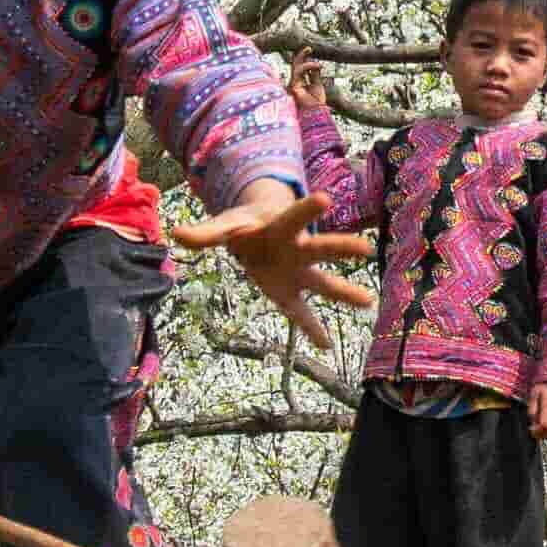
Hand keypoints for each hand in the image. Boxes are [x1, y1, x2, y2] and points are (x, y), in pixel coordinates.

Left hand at [176, 185, 361, 327]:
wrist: (254, 233)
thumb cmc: (243, 225)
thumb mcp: (224, 225)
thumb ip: (205, 233)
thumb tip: (178, 235)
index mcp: (281, 227)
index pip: (295, 217)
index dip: (307, 209)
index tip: (326, 199)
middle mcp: (297, 249)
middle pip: (320, 248)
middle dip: (340, 248)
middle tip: (365, 247)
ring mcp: (296, 273)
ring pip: (322, 283)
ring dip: (343, 293)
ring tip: (368, 301)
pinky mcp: (288, 294)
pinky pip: (301, 314)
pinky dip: (311, 329)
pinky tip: (326, 346)